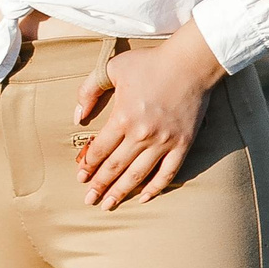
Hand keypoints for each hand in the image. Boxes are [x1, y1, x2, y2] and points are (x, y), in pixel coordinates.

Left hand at [71, 20, 225, 209]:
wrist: (191, 63)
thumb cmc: (150, 62)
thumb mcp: (111, 68)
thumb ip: (88, 90)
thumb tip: (77, 117)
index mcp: (123, 117)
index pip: (99, 150)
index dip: (87, 165)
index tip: (80, 177)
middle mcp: (142, 134)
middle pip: (115, 167)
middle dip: (99, 186)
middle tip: (89, 200)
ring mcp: (164, 142)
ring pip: (138, 175)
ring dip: (121, 192)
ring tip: (108, 205)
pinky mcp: (183, 144)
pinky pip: (168, 173)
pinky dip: (155, 188)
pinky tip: (143, 198)